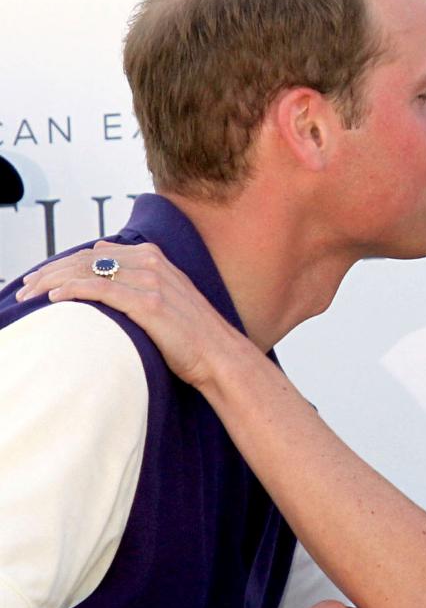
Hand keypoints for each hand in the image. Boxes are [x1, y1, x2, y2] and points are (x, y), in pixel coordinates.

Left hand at [15, 241, 230, 388]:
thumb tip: (101, 251)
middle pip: (86, 258)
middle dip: (50, 271)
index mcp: (155, 257)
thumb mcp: (166, 296)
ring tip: (29, 295)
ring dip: (52, 281)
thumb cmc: (192, 334)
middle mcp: (152, 263)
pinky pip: (101, 290)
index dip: (62, 263)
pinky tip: (53, 298)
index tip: (40, 280)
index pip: (95, 252)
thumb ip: (137, 276)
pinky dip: (73, 291)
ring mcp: (151, 282)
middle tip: (24, 289)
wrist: (220, 356)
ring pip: (88, 271)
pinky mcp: (149, 303)